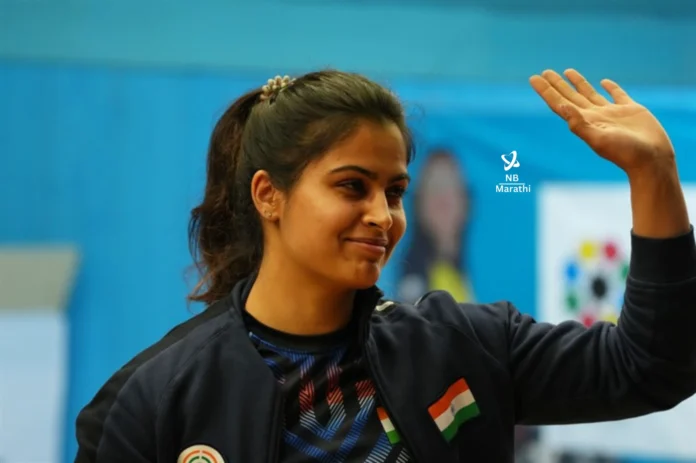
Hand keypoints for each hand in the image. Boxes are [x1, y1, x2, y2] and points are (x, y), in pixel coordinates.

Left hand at [529, 69, 675, 175]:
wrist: (652, 160)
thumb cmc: (625, 153)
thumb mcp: (598, 139)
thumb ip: (579, 123)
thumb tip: (561, 106)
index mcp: (584, 122)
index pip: (559, 103)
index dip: (546, 91)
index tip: (534, 78)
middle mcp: (595, 117)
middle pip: (571, 96)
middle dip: (557, 84)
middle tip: (544, 72)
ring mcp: (612, 113)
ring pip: (590, 93)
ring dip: (578, 83)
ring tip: (567, 71)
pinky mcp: (631, 110)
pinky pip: (617, 95)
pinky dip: (610, 87)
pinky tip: (604, 82)